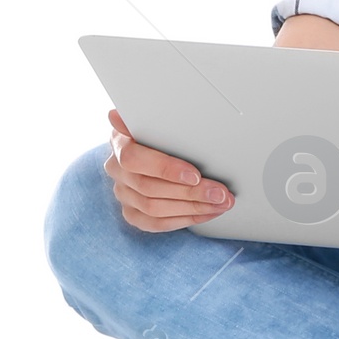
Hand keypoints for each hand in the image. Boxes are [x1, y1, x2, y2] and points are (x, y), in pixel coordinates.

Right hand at [104, 108, 232, 232]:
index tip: (195, 175)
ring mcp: (123, 193)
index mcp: (120, 142)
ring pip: (155, 209)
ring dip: (194, 208)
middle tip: (220, 193)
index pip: (135, 159)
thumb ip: (150, 116)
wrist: (153, 145)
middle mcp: (117, 169)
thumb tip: (117, 114)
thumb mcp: (159, 117)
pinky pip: (156, 224)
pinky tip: (207, 213)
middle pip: (150, 188)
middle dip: (192, 193)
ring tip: (221, 203)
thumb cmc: (160, 130)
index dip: (166, 169)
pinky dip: (185, 220)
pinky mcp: (131, 212)